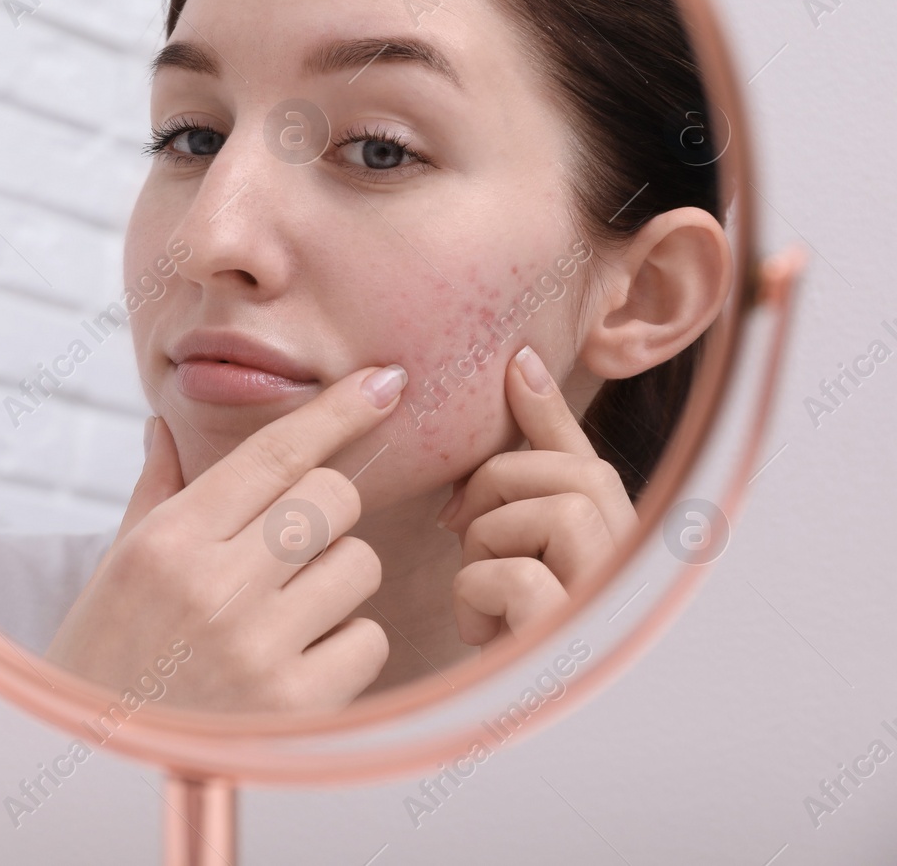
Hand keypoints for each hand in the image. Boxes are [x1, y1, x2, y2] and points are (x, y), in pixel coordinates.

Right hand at [44, 366, 406, 711]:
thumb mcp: (116, 567)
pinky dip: (345, 643)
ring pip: (356, 564)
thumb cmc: (105, 656)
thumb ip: (157, 492)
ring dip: (334, 579)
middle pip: (331, 500)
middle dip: (326, 509)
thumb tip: (165, 425)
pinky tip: (297, 658)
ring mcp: (260, 649)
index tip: (383, 382)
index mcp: (168, 542)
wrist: (96, 766)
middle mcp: (215, 588)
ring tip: (283, 610)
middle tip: (293, 540)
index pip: (273, 454)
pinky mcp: (299, 708)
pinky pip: (368, 639)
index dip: (337, 412)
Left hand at [441, 345, 636, 645]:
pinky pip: (519, 576)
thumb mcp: (509, 547)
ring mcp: (608, 600)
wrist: (503, 728)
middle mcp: (626, 564)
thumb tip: (522, 365)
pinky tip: (481, 628)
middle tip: (463, 530)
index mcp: (608, 539)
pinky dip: (480, 595)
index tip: (515, 362)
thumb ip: (524, 466)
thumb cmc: (509, 639)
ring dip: (489, 545)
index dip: (548, 408)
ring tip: (481, 589)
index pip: (584, 459)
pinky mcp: (578, 635)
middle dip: (499, 490)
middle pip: (569, 475)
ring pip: (550, 514)